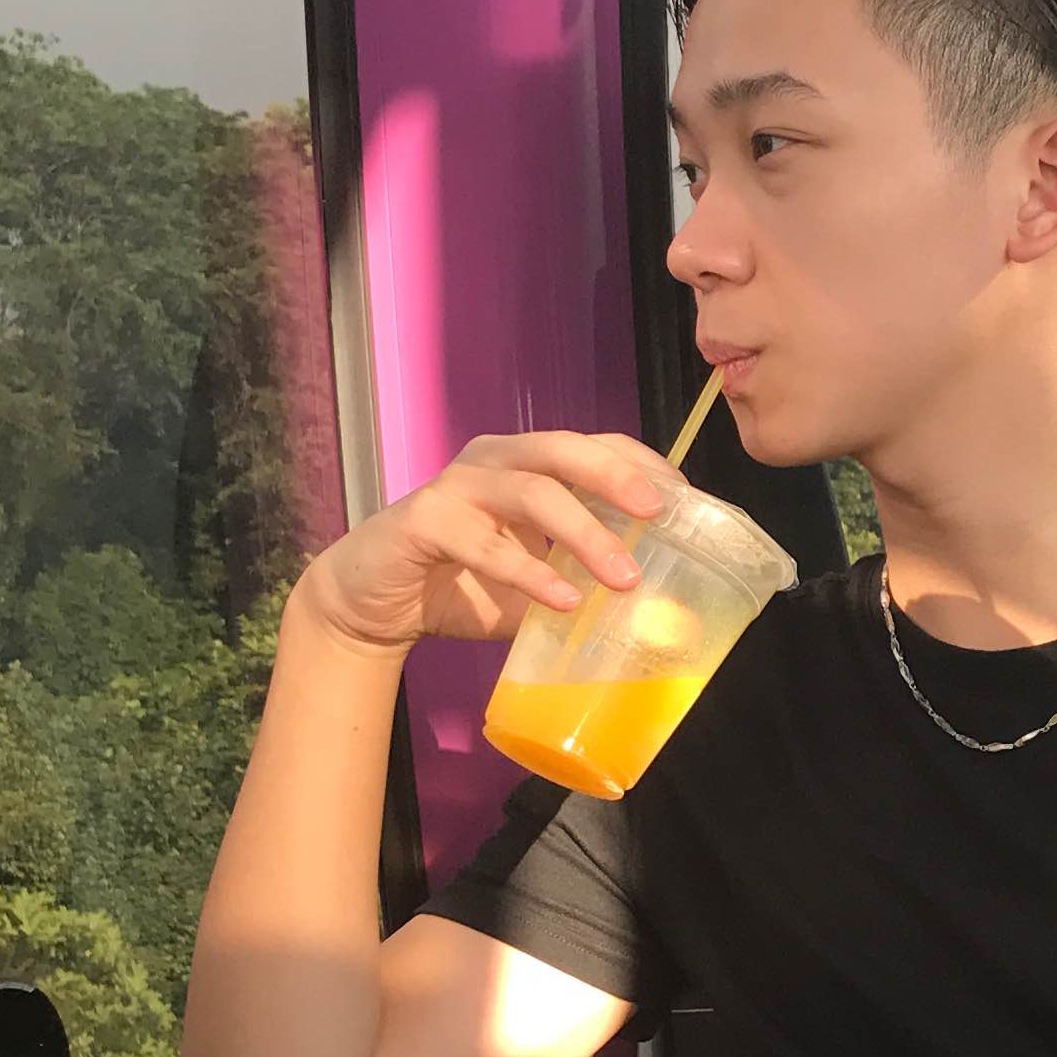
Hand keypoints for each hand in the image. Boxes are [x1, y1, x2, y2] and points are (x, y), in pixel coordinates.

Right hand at [295, 430, 675, 653]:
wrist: (372, 603)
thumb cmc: (464, 584)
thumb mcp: (539, 584)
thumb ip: (586, 585)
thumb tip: (659, 612)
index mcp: (528, 464)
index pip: (594, 444)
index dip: (640, 464)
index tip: (684, 499)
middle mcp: (495, 461)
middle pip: (564, 450)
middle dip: (616, 478)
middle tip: (657, 514)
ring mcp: (457, 486)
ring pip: (531, 491)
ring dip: (584, 534)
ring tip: (623, 578)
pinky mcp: (424, 520)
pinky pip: (484, 541)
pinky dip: (528, 571)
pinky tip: (563, 600)